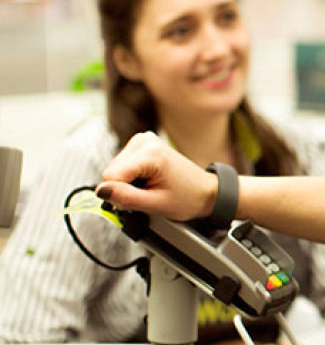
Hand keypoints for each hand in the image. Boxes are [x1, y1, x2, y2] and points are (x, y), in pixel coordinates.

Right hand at [96, 132, 215, 219]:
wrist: (204, 190)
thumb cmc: (187, 197)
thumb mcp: (156, 204)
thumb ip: (126, 197)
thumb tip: (100, 191)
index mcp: (150, 153)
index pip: (111, 176)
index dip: (120, 194)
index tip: (140, 199)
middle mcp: (144, 141)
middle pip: (111, 172)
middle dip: (124, 188)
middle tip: (148, 193)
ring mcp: (143, 140)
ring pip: (115, 169)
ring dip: (128, 183)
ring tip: (151, 186)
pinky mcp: (141, 144)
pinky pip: (122, 165)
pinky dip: (131, 177)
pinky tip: (148, 179)